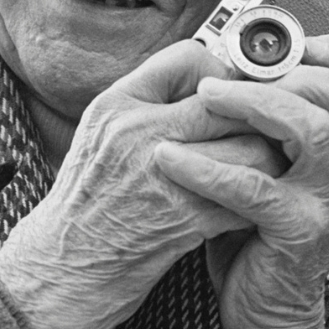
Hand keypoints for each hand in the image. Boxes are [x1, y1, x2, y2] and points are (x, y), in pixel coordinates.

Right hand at [0, 41, 267, 328]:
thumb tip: (200, 84)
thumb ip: (145, 105)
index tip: (229, 96)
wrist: (61, 269)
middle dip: (256, 117)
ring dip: (267, 161)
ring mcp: (164, 176)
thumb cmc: (83, 206)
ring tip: (264, 170)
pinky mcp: (185, 220)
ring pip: (250, 149)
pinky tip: (251, 206)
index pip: (189, 58)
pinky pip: (246, 197)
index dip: (220, 74)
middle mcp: (140, 132)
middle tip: (268, 130)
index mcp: (118, 105)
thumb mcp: (99, 136)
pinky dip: (257, 200)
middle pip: (229, 103)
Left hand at [154, 35, 328, 328]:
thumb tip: (221, 64)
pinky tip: (170, 160)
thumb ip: (260, 126)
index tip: (282, 41)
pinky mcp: (295, 234)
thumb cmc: (255, 237)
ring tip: (205, 98)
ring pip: (313, 128)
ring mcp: (325, 201)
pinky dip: (208, 167)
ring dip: (255, 103)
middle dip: (292, 69)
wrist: (265, 316)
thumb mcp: (266, 170)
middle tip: (232, 70)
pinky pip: (255, 188)